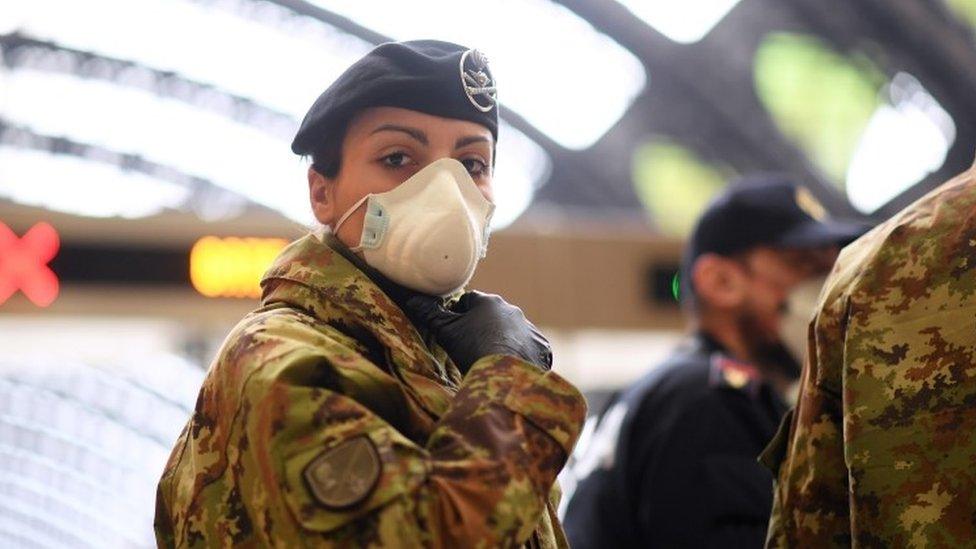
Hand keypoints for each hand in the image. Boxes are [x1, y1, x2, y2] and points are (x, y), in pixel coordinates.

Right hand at [400, 291, 552, 374]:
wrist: (505, 376)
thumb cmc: (473, 349)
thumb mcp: (446, 332)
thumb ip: (429, 313)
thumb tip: (413, 298)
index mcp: (489, 302)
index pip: (468, 300)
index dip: (457, 314)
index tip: (453, 330)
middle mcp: (512, 310)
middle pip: (491, 314)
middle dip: (481, 326)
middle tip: (470, 346)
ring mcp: (528, 327)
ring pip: (510, 330)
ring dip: (501, 339)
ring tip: (490, 357)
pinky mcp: (540, 345)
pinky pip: (528, 345)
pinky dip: (520, 352)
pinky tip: (510, 365)